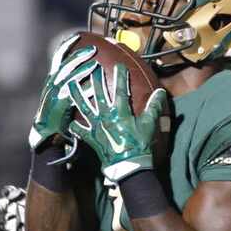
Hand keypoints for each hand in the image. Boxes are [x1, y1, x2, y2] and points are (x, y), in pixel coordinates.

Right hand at [28, 35, 96, 149]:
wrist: (45, 130)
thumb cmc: (57, 112)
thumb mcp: (61, 93)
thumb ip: (71, 82)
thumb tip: (88, 72)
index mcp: (53, 77)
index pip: (59, 57)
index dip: (67, 45)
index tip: (77, 36)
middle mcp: (53, 82)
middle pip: (67, 64)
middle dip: (80, 55)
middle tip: (94, 49)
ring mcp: (56, 93)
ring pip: (70, 77)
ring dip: (83, 70)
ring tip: (95, 64)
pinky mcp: (60, 105)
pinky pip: (73, 94)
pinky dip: (83, 90)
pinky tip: (94, 87)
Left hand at [68, 63, 167, 181]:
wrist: (128, 165)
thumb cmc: (140, 144)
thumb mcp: (150, 125)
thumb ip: (154, 107)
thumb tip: (161, 92)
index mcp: (120, 111)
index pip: (120, 90)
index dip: (120, 77)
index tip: (119, 66)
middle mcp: (106, 116)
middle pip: (99, 95)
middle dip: (96, 81)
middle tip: (92, 69)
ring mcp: (97, 126)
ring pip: (84, 107)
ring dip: (77, 95)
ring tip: (70, 85)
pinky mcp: (92, 138)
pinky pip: (80, 130)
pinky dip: (75, 126)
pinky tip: (69, 121)